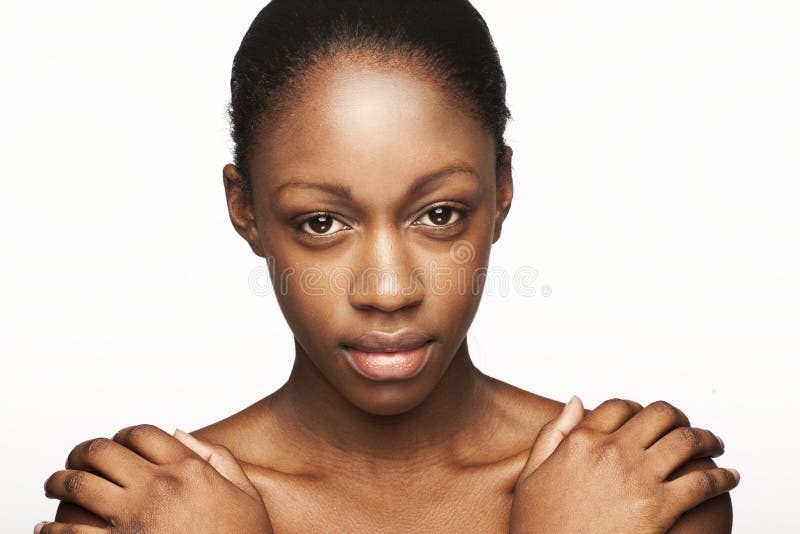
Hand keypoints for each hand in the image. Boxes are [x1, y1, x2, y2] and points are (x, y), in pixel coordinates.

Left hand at [37, 424, 272, 532]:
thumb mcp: (246, 492)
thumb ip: (218, 457)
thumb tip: (179, 432)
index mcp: (188, 470)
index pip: (141, 434)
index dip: (123, 435)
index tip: (116, 445)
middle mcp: (158, 488)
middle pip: (103, 452)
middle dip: (83, 453)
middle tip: (76, 461)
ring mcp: (133, 521)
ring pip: (78, 485)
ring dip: (60, 482)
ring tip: (55, 488)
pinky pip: (69, 531)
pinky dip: (52, 527)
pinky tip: (50, 528)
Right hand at [510, 397, 739, 533]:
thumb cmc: (539, 527)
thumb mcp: (532, 474)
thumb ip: (554, 433)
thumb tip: (576, 400)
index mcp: (581, 441)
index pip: (620, 406)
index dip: (638, 409)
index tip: (647, 419)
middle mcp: (612, 451)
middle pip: (659, 415)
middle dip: (678, 417)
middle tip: (687, 428)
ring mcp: (638, 478)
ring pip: (687, 441)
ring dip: (708, 439)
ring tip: (716, 445)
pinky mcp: (660, 508)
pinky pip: (702, 483)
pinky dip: (723, 478)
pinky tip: (730, 479)